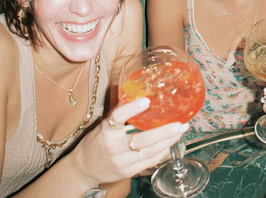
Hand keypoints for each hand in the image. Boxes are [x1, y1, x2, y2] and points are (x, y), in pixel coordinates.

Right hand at [73, 98, 187, 185]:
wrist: (84, 168)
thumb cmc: (97, 141)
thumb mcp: (104, 125)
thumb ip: (121, 114)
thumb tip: (141, 94)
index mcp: (107, 130)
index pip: (118, 117)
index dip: (131, 108)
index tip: (147, 100)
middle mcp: (114, 146)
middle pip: (141, 140)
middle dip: (163, 132)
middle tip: (180, 123)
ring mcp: (122, 161)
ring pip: (149, 152)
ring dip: (168, 141)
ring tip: (181, 130)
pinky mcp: (129, 171)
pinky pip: (149, 162)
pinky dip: (163, 152)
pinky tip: (172, 143)